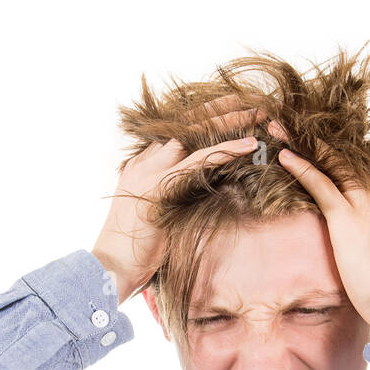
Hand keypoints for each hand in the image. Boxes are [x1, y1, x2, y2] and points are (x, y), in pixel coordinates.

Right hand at [92, 95, 267, 303]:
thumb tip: (197, 198)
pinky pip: (199, 161)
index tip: (231, 111)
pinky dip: (226, 151)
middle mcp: (146, 161)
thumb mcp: (155, 215)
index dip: (206, 120)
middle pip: (186, 124)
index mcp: (142, 166)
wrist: (111, 266)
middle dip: (220, 110)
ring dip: (228, 122)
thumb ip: (172, 198)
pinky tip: (249, 145)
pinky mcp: (160, 186)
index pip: (177, 132)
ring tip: (258, 114)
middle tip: (250, 102)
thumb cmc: (133, 250)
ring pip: (195, 134)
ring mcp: (151, 171)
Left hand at [271, 124, 369, 323]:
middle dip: (317, 135)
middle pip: (346, 152)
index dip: (338, 145)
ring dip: (302, 142)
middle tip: (293, 119)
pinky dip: (300, 167)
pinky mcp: (348, 216)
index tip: (319, 136)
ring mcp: (366, 200)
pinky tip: (283, 155)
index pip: (364, 158)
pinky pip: (320, 184)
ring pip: (331, 161)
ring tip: (279, 128)